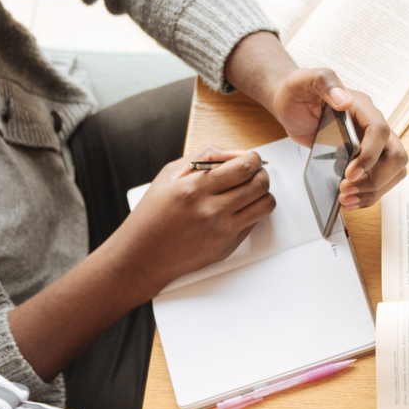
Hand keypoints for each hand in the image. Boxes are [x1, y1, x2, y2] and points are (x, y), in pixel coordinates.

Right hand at [116, 146, 274, 293]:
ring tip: (251, 190)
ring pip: (265, 205)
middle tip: (254, 173)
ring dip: (263, 193)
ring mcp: (222, 230)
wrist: (144, 255)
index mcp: (195, 188)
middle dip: (261, 174)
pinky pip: (255, 223)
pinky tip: (238, 208)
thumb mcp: (170, 174)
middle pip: (259, 184)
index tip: (252, 158)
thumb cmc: (153, 214)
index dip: (254, 159)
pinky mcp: (227, 246)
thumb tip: (238, 154)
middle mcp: (211, 210)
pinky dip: (253, 212)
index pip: (243, 167)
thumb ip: (206, 157)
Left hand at [270, 69, 406, 209]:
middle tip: (346, 190)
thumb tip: (345, 100)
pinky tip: (346, 201)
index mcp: (363, 107)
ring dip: (373, 191)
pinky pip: (378, 182)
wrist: (290, 104)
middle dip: (376, 179)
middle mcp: (373, 127)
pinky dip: (366, 196)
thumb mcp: (306, 80)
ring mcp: (371, 145)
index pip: (381, 131)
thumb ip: (326, 83)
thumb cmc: (297, 90)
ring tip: (345, 200)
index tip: (349, 172)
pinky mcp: (363, 160)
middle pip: (396, 156)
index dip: (370, 155)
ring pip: (393, 173)